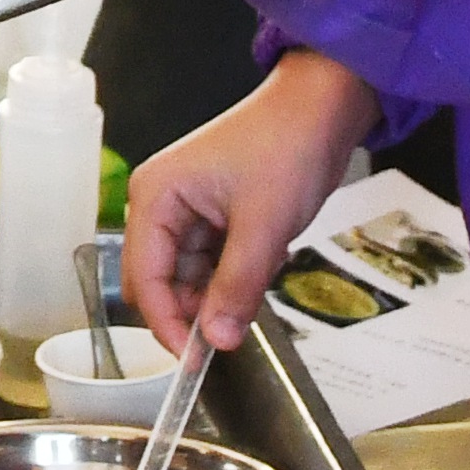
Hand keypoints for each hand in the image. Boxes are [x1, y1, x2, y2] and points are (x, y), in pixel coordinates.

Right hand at [124, 52, 380, 356]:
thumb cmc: (287, 147)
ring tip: (263, 273)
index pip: (144, 279)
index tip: (195, 363)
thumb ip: (235, 288)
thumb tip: (217, 342)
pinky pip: (215, 263)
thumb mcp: (263, 227)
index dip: (166, 325)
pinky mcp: (214, 216)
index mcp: (155, 197)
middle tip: (236, 328)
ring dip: (223, 291)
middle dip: (196, 309)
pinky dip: (237, 274)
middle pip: (163, 282)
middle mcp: (161, 204)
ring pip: (192, 277)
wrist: (324, 107)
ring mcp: (188, 210)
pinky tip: (267, 258)